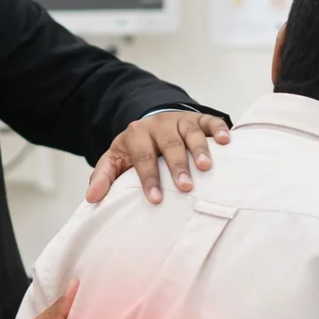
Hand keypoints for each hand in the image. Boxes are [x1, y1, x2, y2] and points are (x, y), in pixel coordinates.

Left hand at [86, 110, 230, 203]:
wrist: (151, 122)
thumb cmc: (135, 149)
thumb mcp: (115, 159)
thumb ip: (103, 176)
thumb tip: (91, 198)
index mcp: (137, 134)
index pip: (143, 157)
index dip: (149, 178)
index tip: (155, 199)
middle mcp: (160, 125)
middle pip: (169, 145)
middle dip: (177, 166)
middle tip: (185, 187)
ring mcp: (181, 121)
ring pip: (191, 133)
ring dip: (200, 149)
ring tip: (206, 168)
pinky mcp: (199, 118)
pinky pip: (211, 121)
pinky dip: (219, 130)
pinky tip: (227, 142)